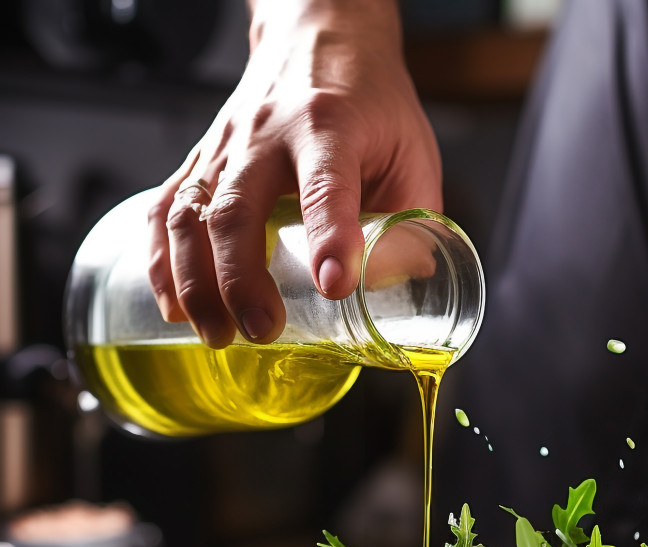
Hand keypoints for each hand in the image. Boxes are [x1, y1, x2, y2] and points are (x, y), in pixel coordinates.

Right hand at [147, 0, 441, 347]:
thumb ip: (414, 222)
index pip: (326, 186)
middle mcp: (267, 135)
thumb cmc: (369, 101)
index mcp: (330, 127)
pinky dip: (161, 261)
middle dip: (241, 281)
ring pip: (191, 215)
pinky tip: (174, 303)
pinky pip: (166, 209)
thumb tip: (402, 289)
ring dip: (195, 283)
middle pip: (237, 211)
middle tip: (260, 330)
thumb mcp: (412, 153)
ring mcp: (226, 147)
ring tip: (216, 334)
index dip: (331, 238)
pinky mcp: (202, 159)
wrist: (318, 38)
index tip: (335, 286)